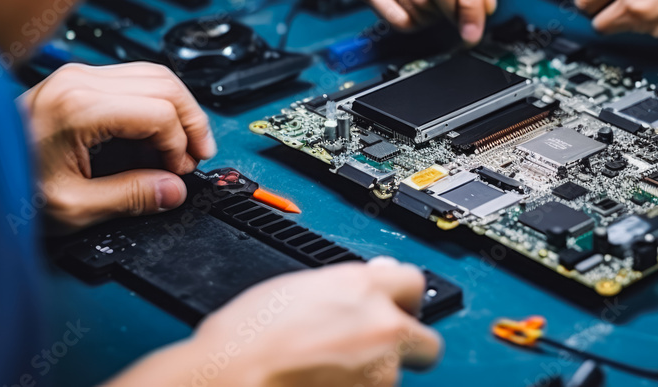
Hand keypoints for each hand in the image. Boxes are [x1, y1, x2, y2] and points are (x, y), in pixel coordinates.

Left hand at [19, 62, 215, 229]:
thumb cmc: (9, 185)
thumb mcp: (73, 205)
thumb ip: (130, 197)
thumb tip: (174, 190)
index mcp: (79, 107)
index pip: (160, 112)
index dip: (180, 145)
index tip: (179, 173)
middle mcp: (80, 81)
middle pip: (166, 84)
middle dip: (190, 121)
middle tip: (197, 156)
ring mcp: (78, 76)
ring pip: (156, 75)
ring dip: (179, 109)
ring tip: (184, 145)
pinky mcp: (77, 80)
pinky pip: (136, 80)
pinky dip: (157, 103)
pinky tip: (158, 133)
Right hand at [186, 258, 441, 385]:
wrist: (231, 378)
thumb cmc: (247, 337)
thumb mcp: (297, 289)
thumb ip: (346, 286)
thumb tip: (370, 281)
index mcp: (363, 286)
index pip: (414, 283)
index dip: (403, 299)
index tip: (396, 307)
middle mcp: (382, 324)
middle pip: (426, 340)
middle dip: (408, 347)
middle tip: (378, 350)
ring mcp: (381, 369)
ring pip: (396, 375)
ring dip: (374, 375)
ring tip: (329, 371)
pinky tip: (325, 383)